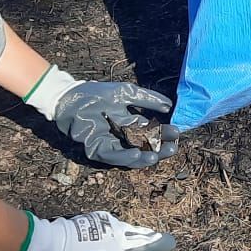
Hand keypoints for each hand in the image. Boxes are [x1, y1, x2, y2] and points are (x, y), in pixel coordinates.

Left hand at [9, 209, 177, 250]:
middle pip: (143, 243)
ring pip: (133, 231)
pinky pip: (118, 225)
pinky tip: (129, 230)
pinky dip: (127, 228)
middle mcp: (117, 243)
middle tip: (171, 243)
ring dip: (145, 234)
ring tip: (155, 236)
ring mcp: (110, 229)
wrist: (50, 245)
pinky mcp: (100, 220)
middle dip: (158, 243)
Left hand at [27, 67, 178, 167]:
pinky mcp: (97, 149)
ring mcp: (110, 144)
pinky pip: (113, 155)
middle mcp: (121, 136)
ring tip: (157, 156)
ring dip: (144, 157)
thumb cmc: (98, 93)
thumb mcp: (127, 93)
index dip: (163, 133)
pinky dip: (126, 156)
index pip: (150, 131)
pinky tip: (138, 153)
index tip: (177, 133)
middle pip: (143, 146)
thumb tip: (170, 105)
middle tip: (172, 148)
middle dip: (158, 149)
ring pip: (130, 155)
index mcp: (129, 123)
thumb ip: (148, 99)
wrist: (72, 96)